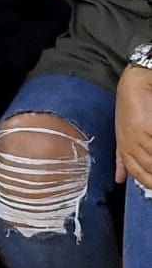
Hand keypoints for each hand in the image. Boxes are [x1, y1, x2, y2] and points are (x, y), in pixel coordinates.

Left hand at [115, 63, 151, 185]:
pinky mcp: (149, 125)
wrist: (134, 85)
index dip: (149, 182)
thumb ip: (121, 158)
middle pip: (149, 166)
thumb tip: (119, 180)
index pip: (136, 173)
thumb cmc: (129, 110)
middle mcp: (129, 143)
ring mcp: (139, 134)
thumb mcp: (121, 135)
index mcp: (123, 148)